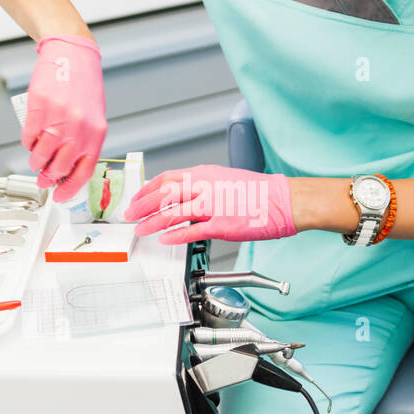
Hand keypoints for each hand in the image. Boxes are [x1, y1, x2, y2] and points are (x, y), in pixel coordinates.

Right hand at [22, 34, 106, 202]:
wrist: (73, 56)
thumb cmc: (83, 88)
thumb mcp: (93, 119)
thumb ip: (83, 143)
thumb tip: (68, 169)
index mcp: (95, 134)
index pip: (82, 172)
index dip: (68, 189)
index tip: (59, 196)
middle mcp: (77, 128)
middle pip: (58, 167)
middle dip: (47, 178)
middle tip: (42, 179)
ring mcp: (57, 118)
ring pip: (40, 155)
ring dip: (35, 162)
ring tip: (36, 159)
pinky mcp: (39, 107)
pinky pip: (28, 136)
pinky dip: (27, 142)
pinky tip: (31, 140)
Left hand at [125, 165, 296, 244]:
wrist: (283, 200)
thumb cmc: (257, 192)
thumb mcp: (224, 179)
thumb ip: (201, 187)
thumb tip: (182, 196)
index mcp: (205, 174)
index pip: (167, 178)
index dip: (147, 190)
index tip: (137, 199)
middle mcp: (206, 186)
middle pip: (164, 194)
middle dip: (142, 205)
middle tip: (130, 215)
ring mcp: (213, 205)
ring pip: (173, 212)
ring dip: (152, 222)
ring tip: (140, 230)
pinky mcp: (222, 225)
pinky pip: (192, 231)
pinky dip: (175, 235)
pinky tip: (164, 240)